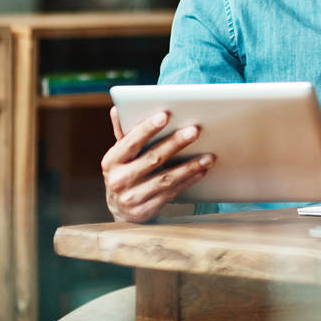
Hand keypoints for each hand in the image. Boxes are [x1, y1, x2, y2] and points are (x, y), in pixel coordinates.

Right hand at [101, 107, 213, 222]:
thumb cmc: (126, 172)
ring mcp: (132, 197)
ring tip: (208, 156)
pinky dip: (188, 181)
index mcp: (111, 161)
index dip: (147, 128)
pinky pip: (172, 193)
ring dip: (190, 166)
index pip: (130, 141)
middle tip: (195, 130)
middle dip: (175, 143)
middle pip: (152, 158)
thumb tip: (117, 109)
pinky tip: (202, 171)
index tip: (165, 115)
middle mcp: (119, 180)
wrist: (121, 209)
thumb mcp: (121, 155)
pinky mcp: (146, 211)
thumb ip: (123, 133)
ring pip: (166, 178)